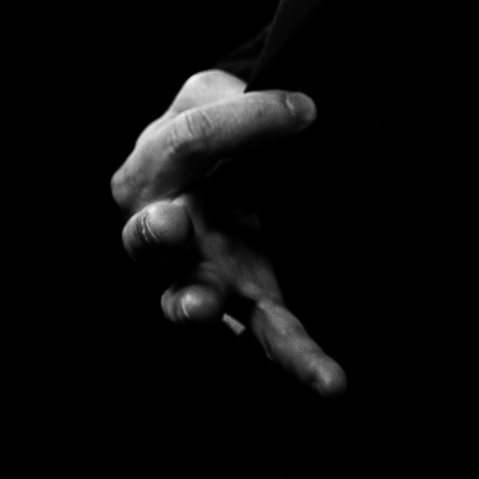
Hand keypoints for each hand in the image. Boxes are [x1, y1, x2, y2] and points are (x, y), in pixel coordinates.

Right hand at [112, 68, 344, 396]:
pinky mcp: (252, 305)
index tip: (307, 109)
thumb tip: (291, 108)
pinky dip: (300, 360)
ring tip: (203, 307)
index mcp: (155, 168)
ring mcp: (204, 275)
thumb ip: (233, 102)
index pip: (188, 143)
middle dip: (156, 231)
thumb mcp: (219, 98)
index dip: (246, 120)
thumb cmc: (227, 130)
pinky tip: (330, 380)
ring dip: (195, 305)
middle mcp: (167, 229)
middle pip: (148, 236)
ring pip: (189, 299)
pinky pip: (270, 338)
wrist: (248, 168)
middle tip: (171, 223)